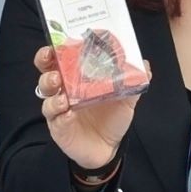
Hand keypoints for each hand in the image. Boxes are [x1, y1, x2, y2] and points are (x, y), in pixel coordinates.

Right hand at [36, 43, 136, 174]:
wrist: (108, 148)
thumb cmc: (111, 119)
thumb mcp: (125, 100)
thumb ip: (133, 83)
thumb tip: (145, 65)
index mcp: (77, 78)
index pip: (60, 58)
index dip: (55, 49)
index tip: (57, 43)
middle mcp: (64, 90)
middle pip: (46, 70)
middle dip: (45, 62)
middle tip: (51, 59)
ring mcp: (59, 108)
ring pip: (46, 93)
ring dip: (50, 86)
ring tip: (63, 89)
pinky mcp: (58, 125)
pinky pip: (54, 116)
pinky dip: (59, 112)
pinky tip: (68, 112)